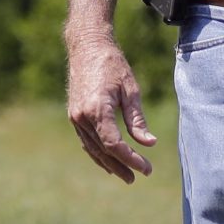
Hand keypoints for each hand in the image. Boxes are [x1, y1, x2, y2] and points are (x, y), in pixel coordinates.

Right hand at [67, 32, 156, 182]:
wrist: (87, 47)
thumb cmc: (112, 64)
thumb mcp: (130, 90)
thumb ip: (137, 119)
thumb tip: (149, 143)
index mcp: (97, 109)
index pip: (114, 145)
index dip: (131, 159)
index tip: (146, 167)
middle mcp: (82, 117)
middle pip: (103, 151)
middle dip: (122, 166)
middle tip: (139, 176)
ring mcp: (75, 117)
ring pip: (93, 149)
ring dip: (109, 164)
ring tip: (126, 175)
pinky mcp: (74, 115)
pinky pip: (86, 141)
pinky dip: (97, 154)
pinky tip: (108, 162)